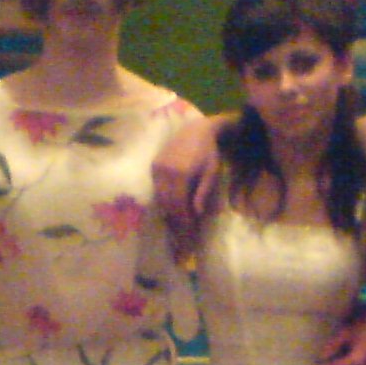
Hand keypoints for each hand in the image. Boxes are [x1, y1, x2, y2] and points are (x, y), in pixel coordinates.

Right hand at [152, 118, 220, 255]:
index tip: (189, 233)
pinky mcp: (154, 166)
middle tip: (183, 234)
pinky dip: (164, 200)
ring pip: (160, 197)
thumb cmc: (208, 152)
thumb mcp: (211, 172)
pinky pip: (157, 189)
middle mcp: (165, 171)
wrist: (196, 130)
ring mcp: (157, 168)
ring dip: (168, 212)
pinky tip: (172, 207)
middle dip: (175, 220)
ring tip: (178, 223)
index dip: (183, 221)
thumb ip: (203, 193)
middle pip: (167, 203)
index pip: (179, 204)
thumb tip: (197, 214)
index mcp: (181, 173)